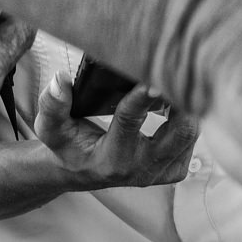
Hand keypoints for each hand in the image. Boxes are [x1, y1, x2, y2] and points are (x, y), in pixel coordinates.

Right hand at [32, 72, 198, 189]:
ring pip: (189, 135)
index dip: (141, 96)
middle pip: (178, 133)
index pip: (130, 121)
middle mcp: (140, 170)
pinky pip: (191, 142)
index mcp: (111, 161)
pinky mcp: (172, 171)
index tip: (151, 74)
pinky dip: (189, 118)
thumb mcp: (50, 127)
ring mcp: (159, 173)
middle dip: (181, 100)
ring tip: (181, 76)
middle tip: (178, 68)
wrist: (79, 169)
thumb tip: (62, 79)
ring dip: (189, 105)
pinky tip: (179, 98)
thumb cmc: (66, 144)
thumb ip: (53, 104)